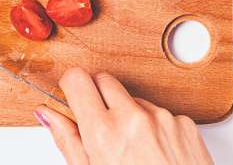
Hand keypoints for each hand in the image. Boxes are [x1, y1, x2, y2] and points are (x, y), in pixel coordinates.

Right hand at [35, 68, 213, 164]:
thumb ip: (68, 141)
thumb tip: (48, 114)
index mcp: (105, 134)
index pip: (77, 79)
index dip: (71, 87)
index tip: (71, 96)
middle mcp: (135, 119)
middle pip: (104, 80)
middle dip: (96, 96)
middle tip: (98, 126)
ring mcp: (163, 118)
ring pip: (133, 98)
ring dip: (127, 114)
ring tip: (131, 150)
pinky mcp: (184, 123)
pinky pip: (159, 112)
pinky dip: (153, 127)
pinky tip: (153, 153)